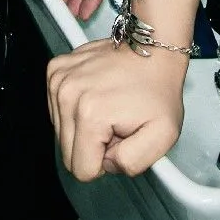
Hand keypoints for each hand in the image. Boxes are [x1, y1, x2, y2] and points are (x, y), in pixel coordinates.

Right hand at [47, 35, 185, 179]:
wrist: (152, 50)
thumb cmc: (158, 89)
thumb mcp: (163, 136)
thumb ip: (133, 163)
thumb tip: (108, 163)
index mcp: (90, 114)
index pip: (82, 170)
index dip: (106, 161)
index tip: (121, 137)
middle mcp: (67, 94)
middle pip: (68, 153)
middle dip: (95, 145)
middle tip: (117, 123)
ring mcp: (58, 79)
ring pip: (62, 133)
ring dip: (86, 127)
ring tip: (109, 107)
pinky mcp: (55, 70)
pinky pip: (57, 110)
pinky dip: (76, 109)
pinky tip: (96, 96)